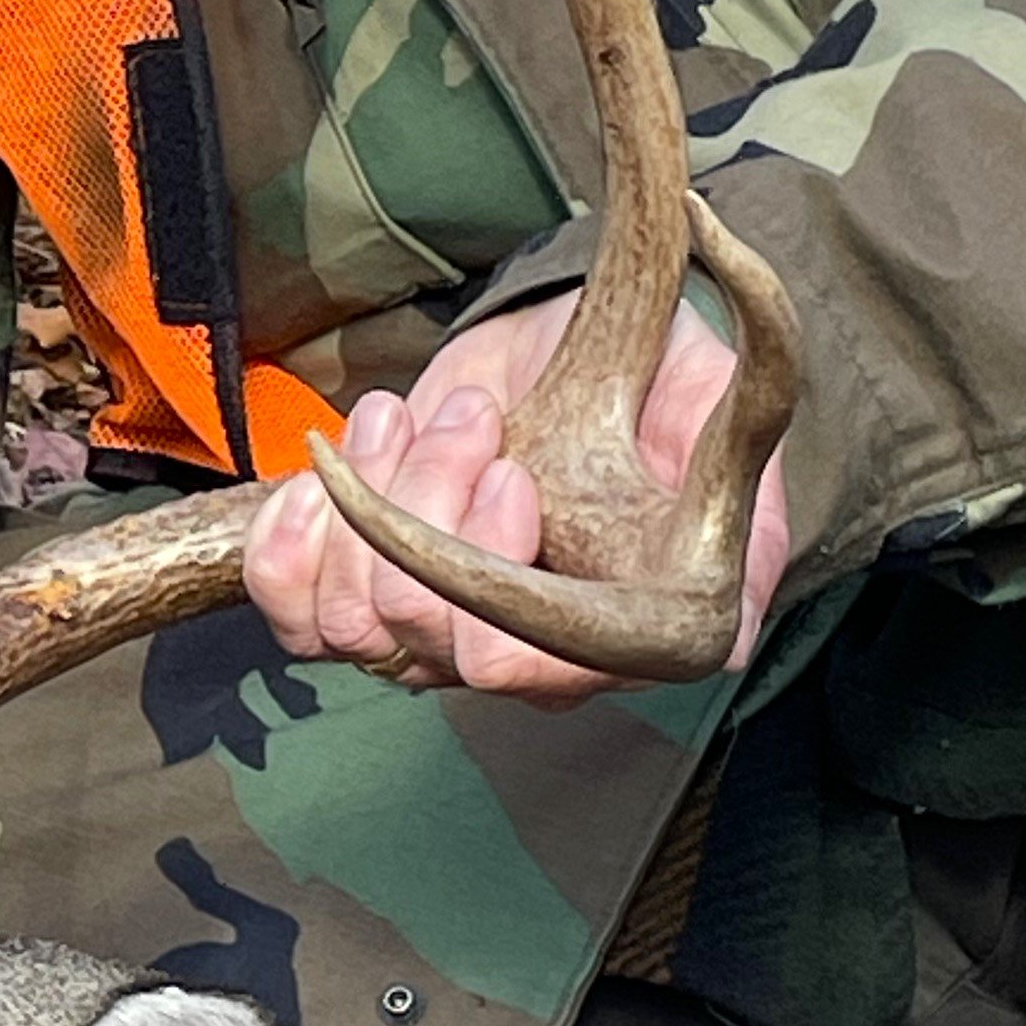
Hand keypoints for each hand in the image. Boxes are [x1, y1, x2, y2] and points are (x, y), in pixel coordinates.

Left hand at [240, 289, 789, 705]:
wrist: (560, 351)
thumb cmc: (643, 379)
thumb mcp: (703, 388)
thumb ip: (729, 444)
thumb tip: (734, 560)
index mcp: (629, 631)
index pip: (549, 674)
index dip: (504, 603)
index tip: (513, 481)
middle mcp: (530, 660)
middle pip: (431, 640)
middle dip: (437, 503)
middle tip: (480, 418)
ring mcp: (438, 637)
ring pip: (357, 622)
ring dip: (379, 491)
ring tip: (427, 414)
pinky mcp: (362, 597)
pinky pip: (292, 614)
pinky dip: (291, 536)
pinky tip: (329, 464)